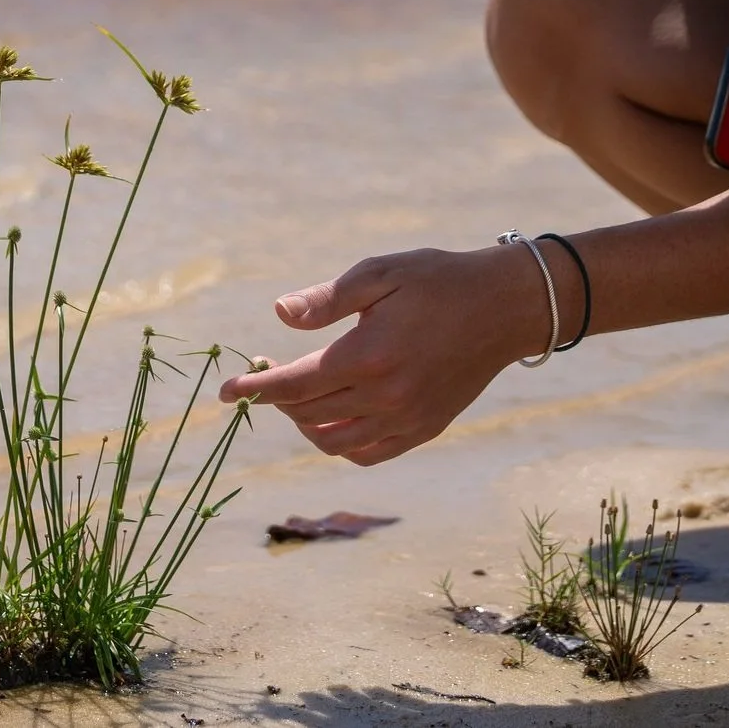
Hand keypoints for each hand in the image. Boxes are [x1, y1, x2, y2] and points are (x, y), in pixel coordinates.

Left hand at [216, 244, 552, 465]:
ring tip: (295, 396)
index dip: (255, 389)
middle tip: (265, 368)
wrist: (503, 307)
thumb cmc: (437, 281)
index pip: (294, 385)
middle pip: (308, 413)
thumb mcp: (379, 274)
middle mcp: (385, 397)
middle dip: (275, 397)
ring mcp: (406, 420)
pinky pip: (368, 453)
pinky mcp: (424, 429)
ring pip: (333, 442)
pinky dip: (340, 444)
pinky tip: (331, 419)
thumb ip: (326, 300)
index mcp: (367, 357)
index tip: (225, 391)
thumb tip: (279, 316)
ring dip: (304, 424)